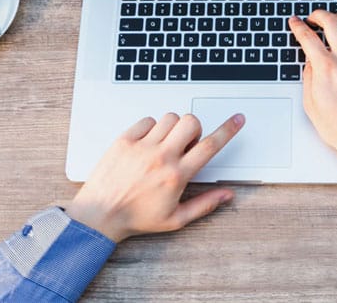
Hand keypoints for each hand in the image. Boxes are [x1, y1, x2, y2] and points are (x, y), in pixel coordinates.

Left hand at [65, 113, 244, 241]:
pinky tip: (148, 142)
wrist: (99, 214)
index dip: (228, 130)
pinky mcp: (124, 140)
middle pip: (190, 123)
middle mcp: (161, 157)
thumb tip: (227, 195)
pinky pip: (147, 120)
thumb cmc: (135, 218)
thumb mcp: (175, 219)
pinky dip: (152, 127)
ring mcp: (141, 147)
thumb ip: (205, 204)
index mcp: (176, 176)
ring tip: (165, 144)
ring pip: (169, 118)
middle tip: (186, 143)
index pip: (209, 146)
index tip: (237, 120)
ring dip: (173, 127)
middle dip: (195, 129)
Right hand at [289, 12, 336, 179]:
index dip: (298, 26)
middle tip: (314, 17)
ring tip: (336, 20)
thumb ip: (308, 78)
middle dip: (319, 14)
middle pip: (331, 22)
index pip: (307, 37)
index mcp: (326, 70)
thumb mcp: (312, 106)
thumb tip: (310, 61)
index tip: (296, 22)